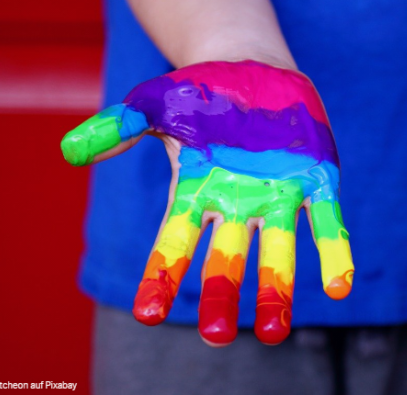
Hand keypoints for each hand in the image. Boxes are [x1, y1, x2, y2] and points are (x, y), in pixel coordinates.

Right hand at [61, 61, 353, 345]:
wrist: (252, 71)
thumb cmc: (199, 94)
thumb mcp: (153, 103)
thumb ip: (118, 126)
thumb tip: (69, 152)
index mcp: (196, 194)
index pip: (173, 243)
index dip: (160, 276)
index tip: (148, 313)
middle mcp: (236, 207)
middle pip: (225, 260)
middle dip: (221, 295)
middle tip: (216, 336)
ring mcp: (276, 198)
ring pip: (276, 253)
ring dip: (276, 291)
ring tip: (274, 332)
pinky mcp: (315, 182)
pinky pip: (324, 223)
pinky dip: (332, 252)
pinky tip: (338, 285)